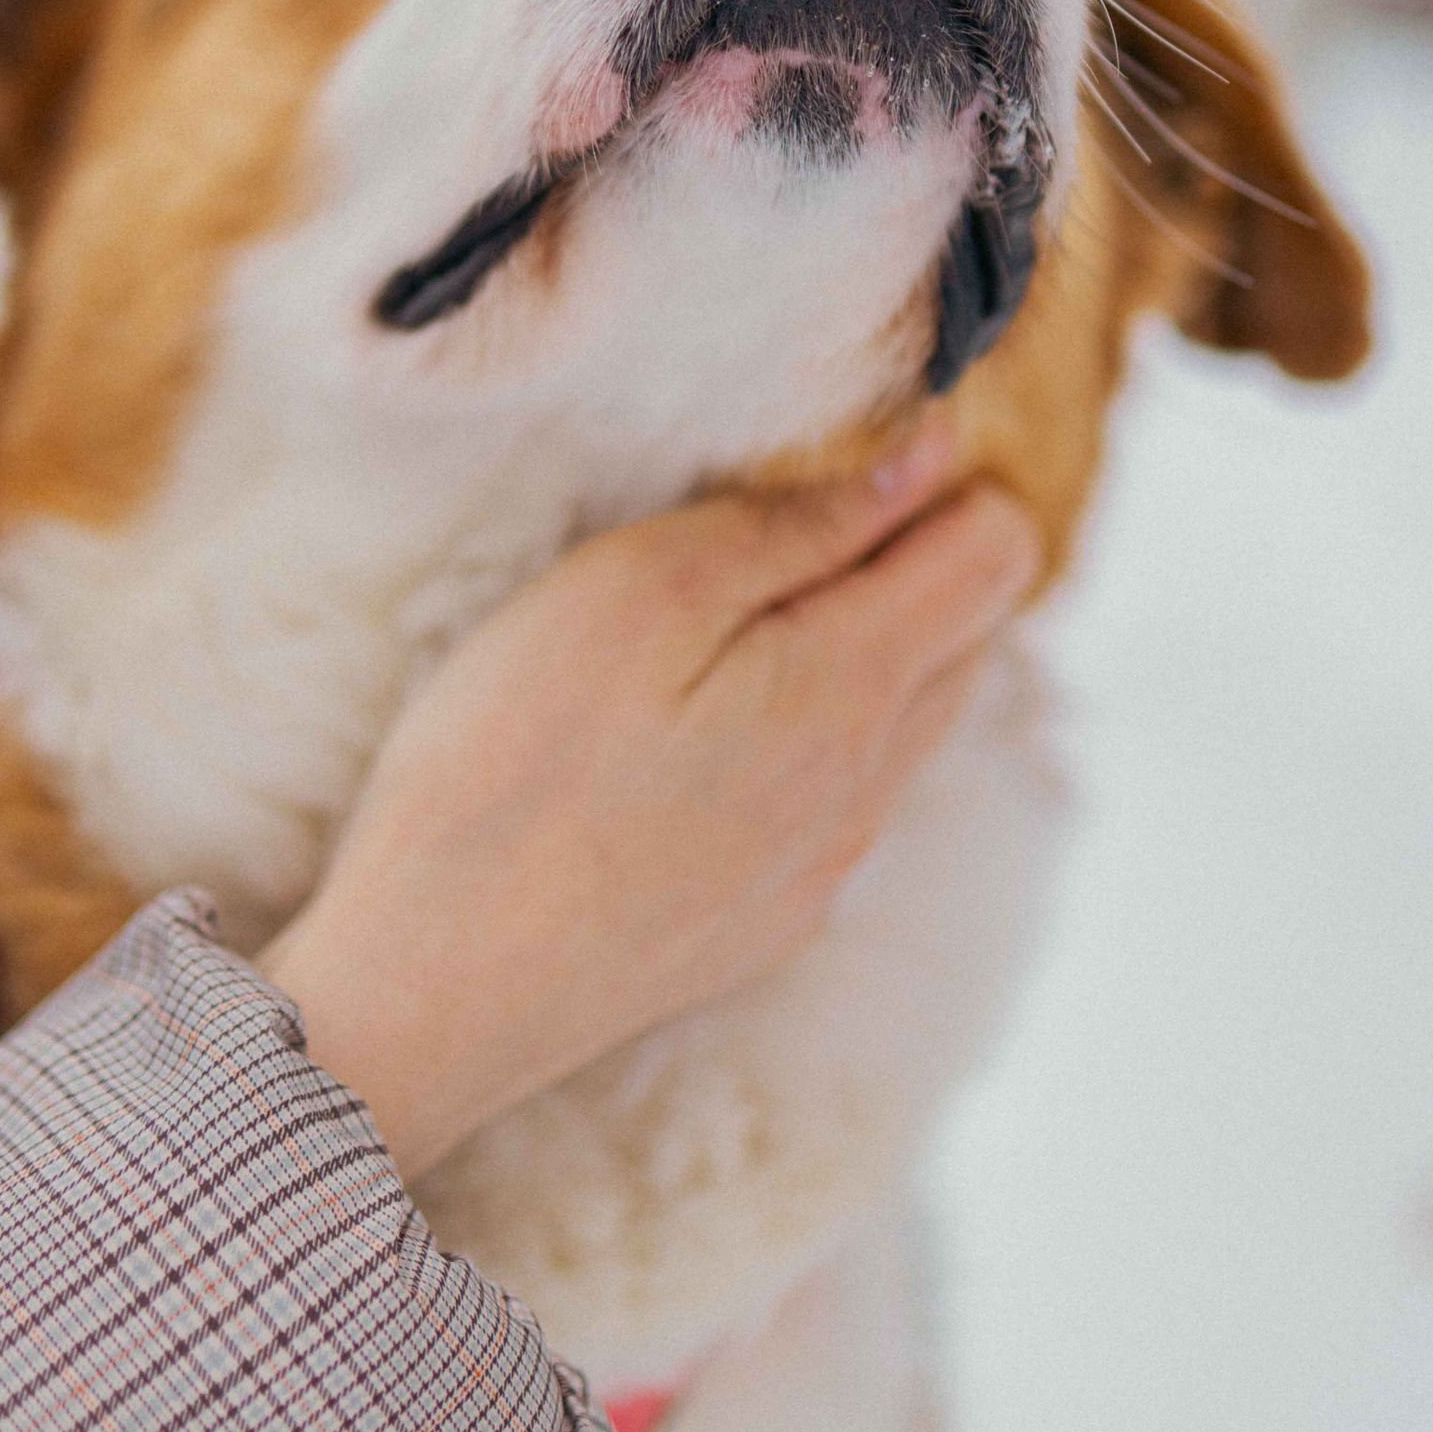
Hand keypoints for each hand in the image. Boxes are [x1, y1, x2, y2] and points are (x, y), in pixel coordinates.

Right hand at [261, 430, 1040, 1178]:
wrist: (437, 988)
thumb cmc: (514, 769)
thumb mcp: (636, 591)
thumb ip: (796, 526)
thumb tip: (928, 465)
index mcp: (852, 688)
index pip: (995, 558)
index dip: (955, 482)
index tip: (878, 443)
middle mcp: (867, 790)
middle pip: (969, 643)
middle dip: (927, 560)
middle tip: (822, 504)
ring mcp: (820, 872)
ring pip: (904, 731)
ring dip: (873, 651)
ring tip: (764, 607)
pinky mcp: (763, 927)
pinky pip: (837, 808)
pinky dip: (817, 742)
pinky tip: (716, 735)